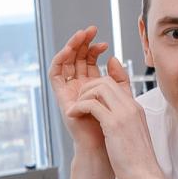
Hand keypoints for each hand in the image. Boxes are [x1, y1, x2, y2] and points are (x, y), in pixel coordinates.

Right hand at [49, 26, 126, 164]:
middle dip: (83, 42)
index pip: (90, 61)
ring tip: (81, 35)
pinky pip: (55, 74)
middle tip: (91, 30)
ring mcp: (70, 91)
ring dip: (72, 46)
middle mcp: (79, 87)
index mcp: (93, 86)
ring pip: (67, 62)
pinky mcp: (62, 97)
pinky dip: (60, 60)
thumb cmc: (117, 128)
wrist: (107, 148)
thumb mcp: (122, 96)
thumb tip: (113, 58)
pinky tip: (68, 50)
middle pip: (78, 58)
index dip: (94, 49)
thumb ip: (119, 78)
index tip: (104, 43)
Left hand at [66, 70, 160, 178]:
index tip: (86, 97)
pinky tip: (73, 116)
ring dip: (82, 97)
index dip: (97, 86)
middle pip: (105, 81)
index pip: (115, 83)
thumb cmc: (137, 161)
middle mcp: (131, 107)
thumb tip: (109, 121)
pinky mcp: (114, 124)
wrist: (145, 176)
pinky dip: (79, 107)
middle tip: (78, 103)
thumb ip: (123, 122)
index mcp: (135, 108)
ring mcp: (124, 113)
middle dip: (87, 89)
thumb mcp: (132, 135)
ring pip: (98, 88)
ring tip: (75, 110)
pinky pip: (92, 104)